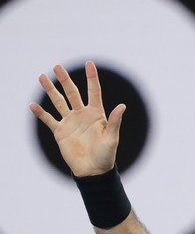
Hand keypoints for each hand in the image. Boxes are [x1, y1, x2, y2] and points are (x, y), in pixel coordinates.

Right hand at [30, 61, 125, 176]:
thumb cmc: (106, 155)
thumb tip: (122, 105)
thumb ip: (115, 121)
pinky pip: (49, 120)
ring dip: (50, 90)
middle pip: (72, 93)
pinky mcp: (60, 132)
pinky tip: (32, 105)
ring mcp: (70, 122)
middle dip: (64, 79)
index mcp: (97, 114)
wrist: (93, 170)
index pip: (94, 91)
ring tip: (42, 77)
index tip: (89, 63)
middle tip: (57, 66)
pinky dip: (40, 113)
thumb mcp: (112, 138)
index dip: (92, 77)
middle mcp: (82, 114)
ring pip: (58, 102)